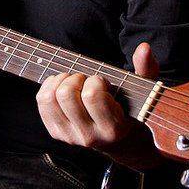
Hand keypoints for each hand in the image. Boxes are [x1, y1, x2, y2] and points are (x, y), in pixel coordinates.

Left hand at [36, 42, 159, 158]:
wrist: (119, 141)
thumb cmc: (130, 109)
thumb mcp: (143, 90)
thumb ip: (146, 68)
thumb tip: (144, 48)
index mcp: (113, 128)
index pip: (92, 95)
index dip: (95, 80)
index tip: (103, 83)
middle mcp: (89, 136)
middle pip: (66, 94)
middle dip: (76, 78)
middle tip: (86, 81)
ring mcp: (70, 137)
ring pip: (50, 98)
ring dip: (61, 81)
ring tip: (74, 83)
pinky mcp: (57, 133)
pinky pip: (42, 102)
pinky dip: (49, 86)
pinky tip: (62, 87)